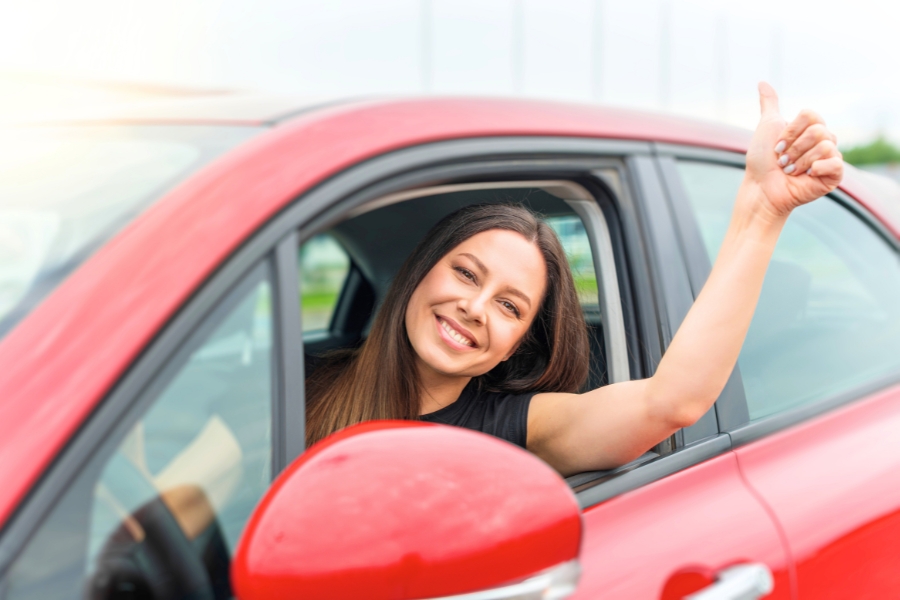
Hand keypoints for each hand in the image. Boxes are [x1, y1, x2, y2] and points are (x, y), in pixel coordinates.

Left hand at [744, 82, 842, 219]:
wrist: (761, 189)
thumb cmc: (762, 161)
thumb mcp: (766, 127)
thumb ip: (770, 105)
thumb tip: (762, 82)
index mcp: (811, 128)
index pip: (811, 115)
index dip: (790, 131)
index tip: (777, 146)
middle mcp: (824, 141)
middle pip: (818, 130)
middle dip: (793, 148)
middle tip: (782, 161)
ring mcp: (830, 158)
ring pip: (824, 146)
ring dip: (799, 160)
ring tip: (790, 171)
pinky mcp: (834, 175)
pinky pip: (835, 162)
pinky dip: (816, 168)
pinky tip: (806, 176)